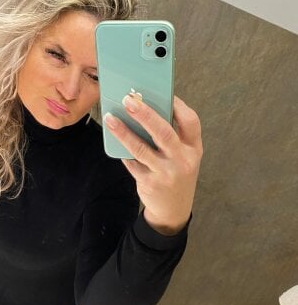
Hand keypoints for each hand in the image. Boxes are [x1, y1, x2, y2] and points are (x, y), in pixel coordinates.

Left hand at [104, 94, 202, 234]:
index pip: (191, 122)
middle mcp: (182, 160)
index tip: (164, 93)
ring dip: (124, 132)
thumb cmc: (177, 175)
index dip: (178, 105)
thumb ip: (173, 138)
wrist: (174, 211)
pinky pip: (132, 162)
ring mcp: (166, 173)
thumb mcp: (184, 157)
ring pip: (141, 148)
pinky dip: (122, 150)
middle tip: (129, 100)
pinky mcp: (150, 183)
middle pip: (164, 132)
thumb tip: (146, 111)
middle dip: (145, 114)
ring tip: (110, 119)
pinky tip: (114, 140)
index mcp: (194, 149)